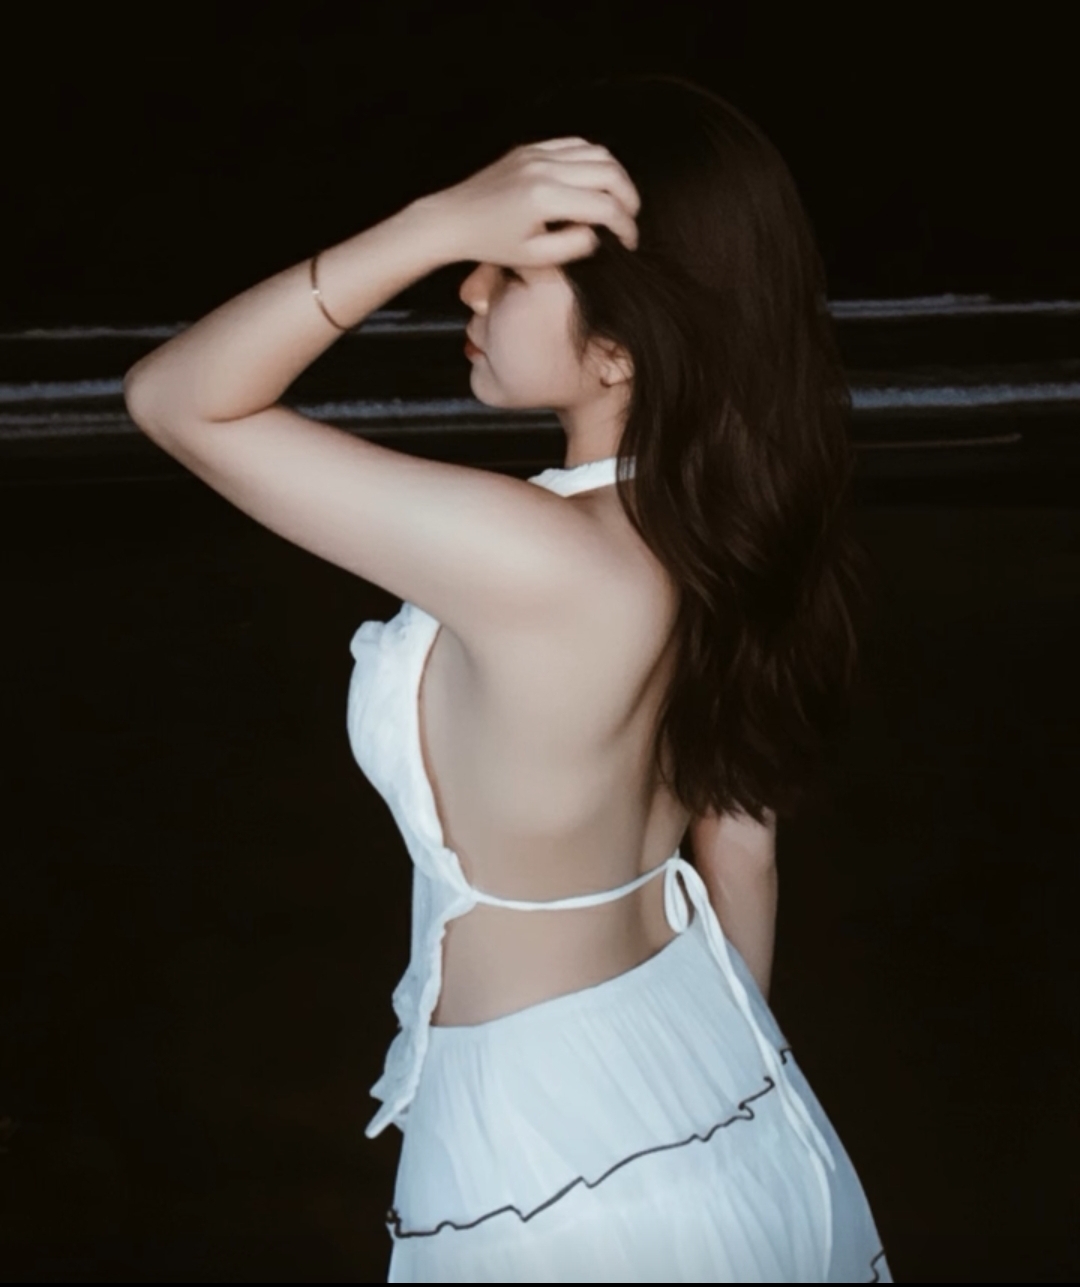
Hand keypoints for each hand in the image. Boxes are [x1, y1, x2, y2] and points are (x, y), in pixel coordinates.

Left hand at [424, 137, 640, 268]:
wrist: (453, 218)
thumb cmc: (491, 244)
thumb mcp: (534, 258)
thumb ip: (573, 246)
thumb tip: (598, 233)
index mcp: (545, 199)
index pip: (604, 207)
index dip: (626, 226)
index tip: (630, 242)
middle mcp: (545, 168)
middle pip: (609, 172)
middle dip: (629, 198)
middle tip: (630, 220)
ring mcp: (538, 153)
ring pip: (597, 152)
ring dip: (616, 176)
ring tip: (619, 200)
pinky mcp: (532, 148)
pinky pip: (576, 144)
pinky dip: (595, 160)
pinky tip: (596, 181)